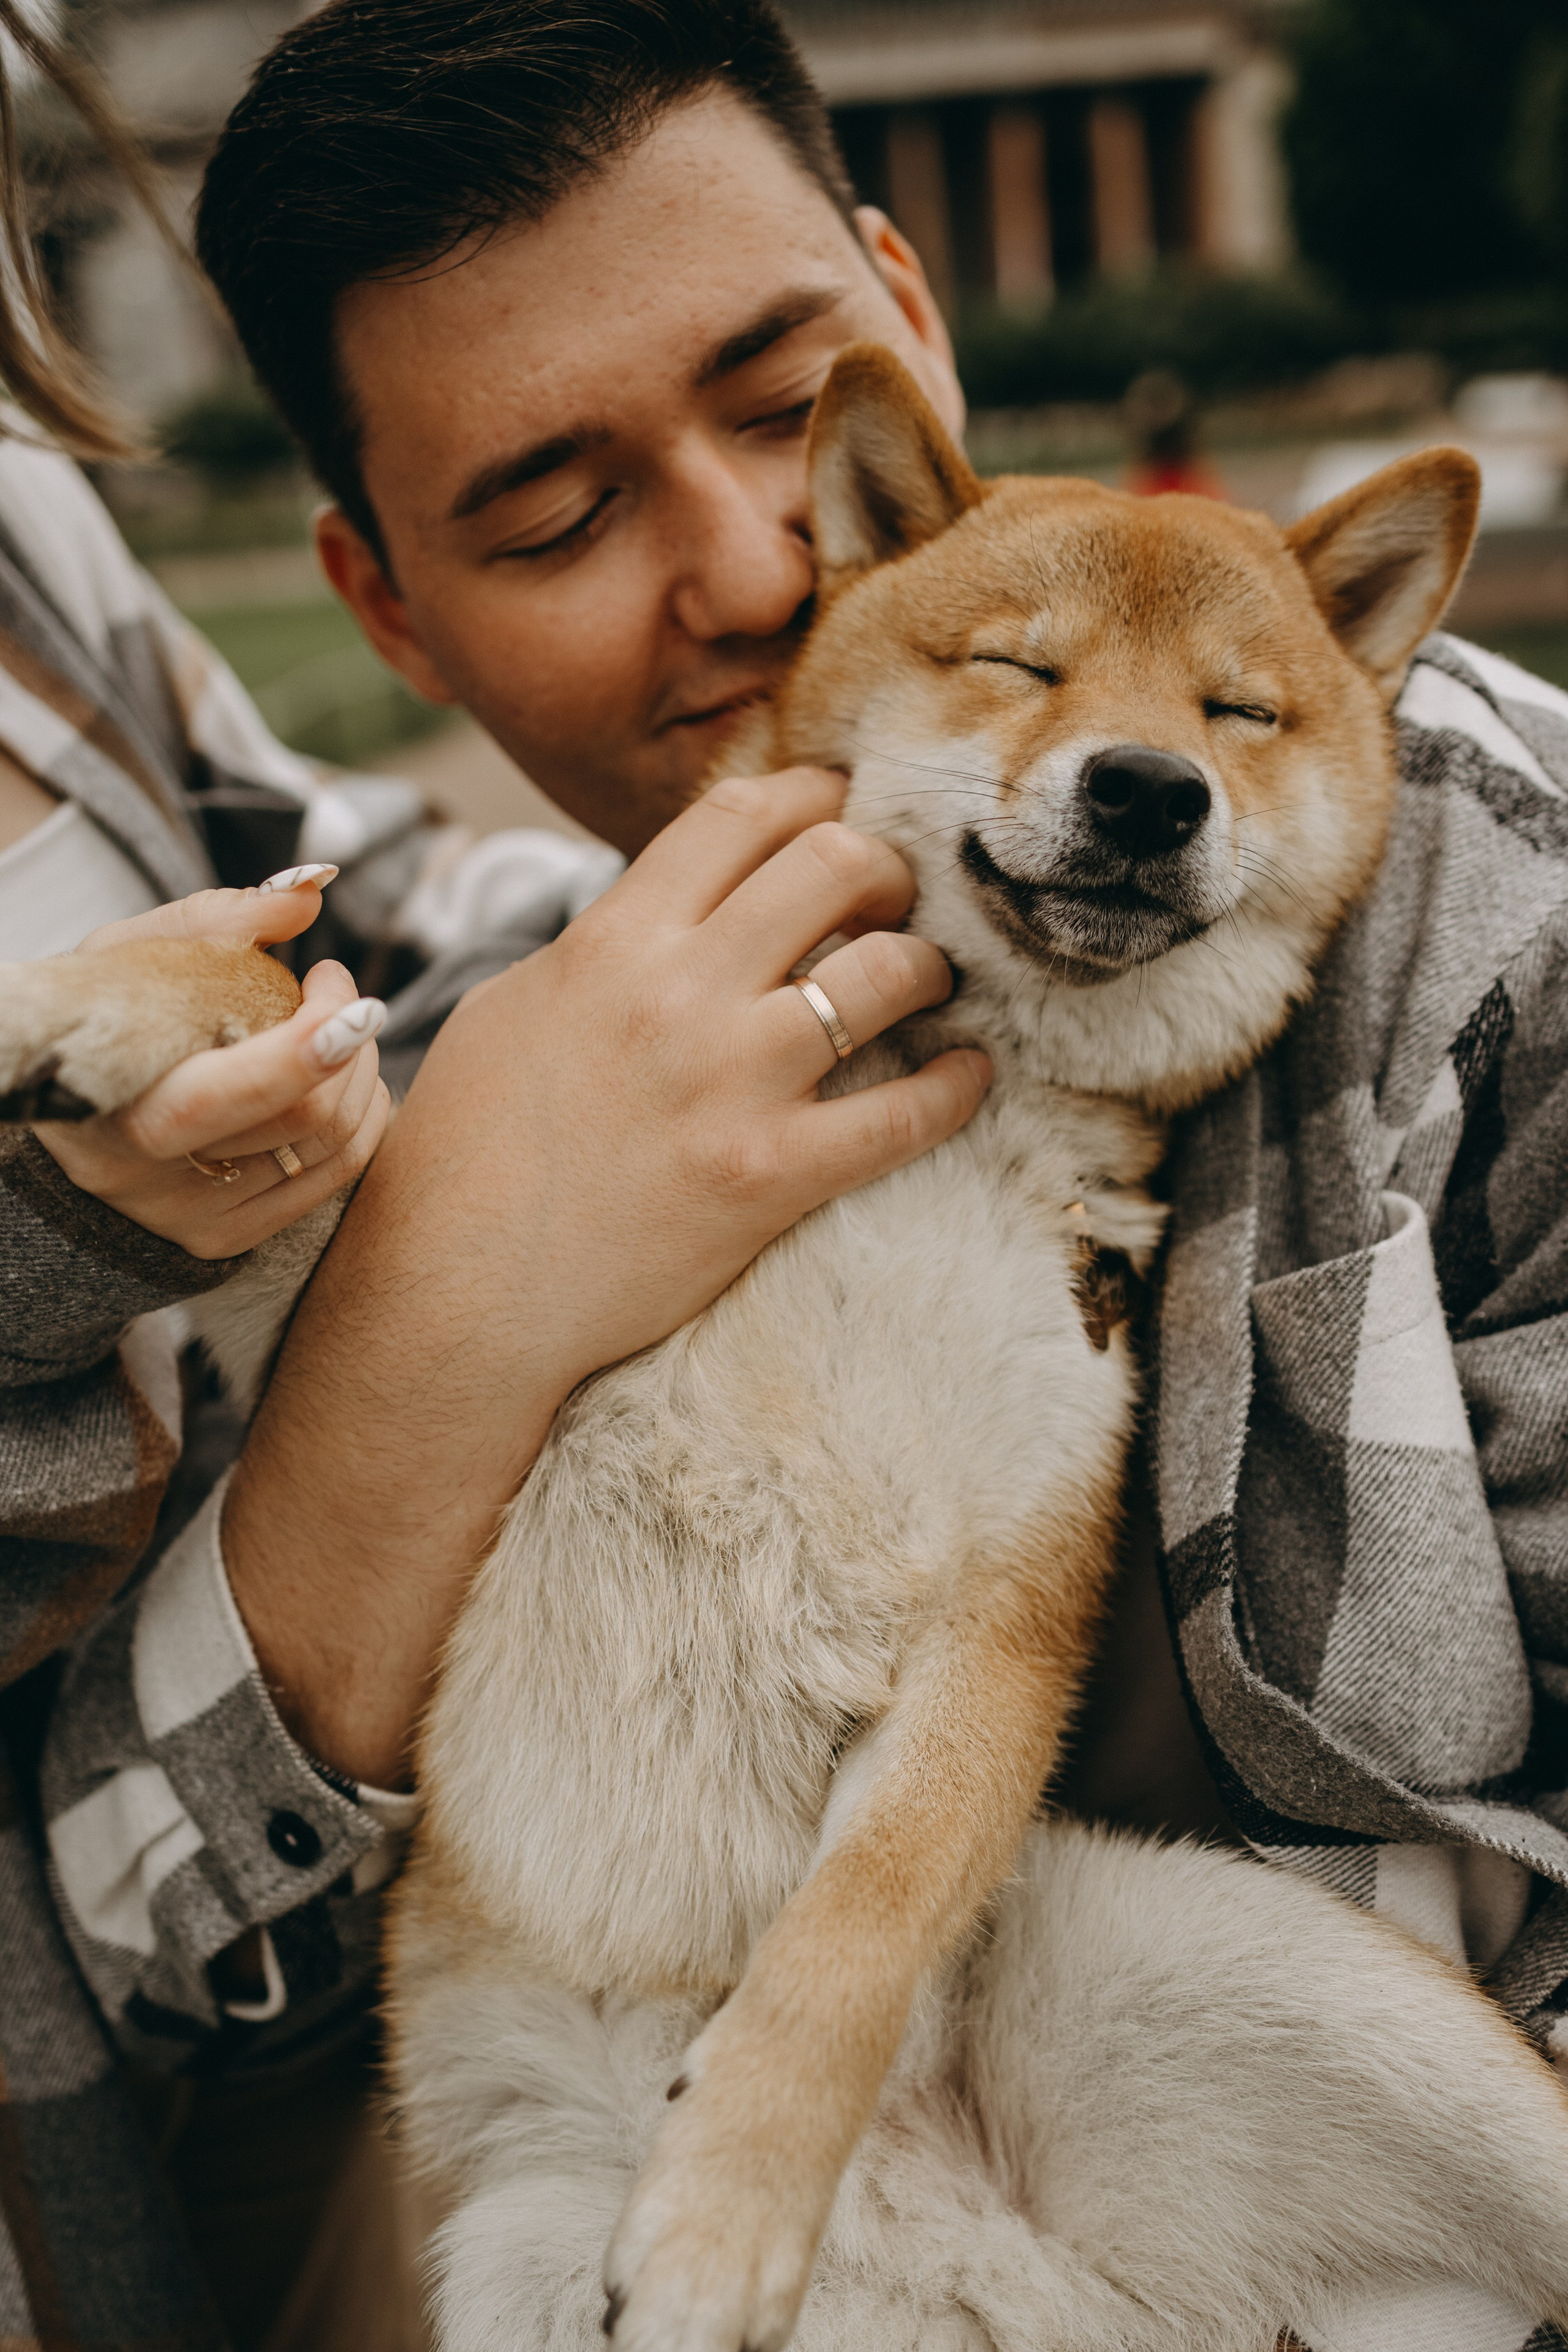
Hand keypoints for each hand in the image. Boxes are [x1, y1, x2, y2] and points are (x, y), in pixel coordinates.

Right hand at [32, 871, 389, 1257]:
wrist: (55, 1112)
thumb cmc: (98, 1019)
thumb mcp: (127, 956)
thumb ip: (216, 919)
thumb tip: (309, 890)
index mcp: (112, 1106)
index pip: (224, 1095)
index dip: (303, 1051)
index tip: (349, 994)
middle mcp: (150, 1179)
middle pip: (301, 1118)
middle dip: (348, 1040)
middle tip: (337, 987)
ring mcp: (192, 1217)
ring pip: (332, 1145)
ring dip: (362, 1071)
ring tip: (339, 1023)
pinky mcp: (227, 1237)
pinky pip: (335, 1176)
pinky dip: (363, 1116)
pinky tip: (345, 1075)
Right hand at [225, 769, 989, 1783]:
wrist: (454, 1295)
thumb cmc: (464, 1155)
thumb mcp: (511, 1010)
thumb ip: (598, 949)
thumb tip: (664, 918)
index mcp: (612, 940)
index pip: (738, 815)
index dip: (809, 793)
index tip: (840, 801)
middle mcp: (680, 992)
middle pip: (830, 866)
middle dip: (885, 865)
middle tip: (898, 892)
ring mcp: (732, 1082)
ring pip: (887, 970)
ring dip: (927, 963)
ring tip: (932, 977)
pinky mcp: (771, 1175)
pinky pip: (903, 1115)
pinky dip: (954, 1086)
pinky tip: (968, 1072)